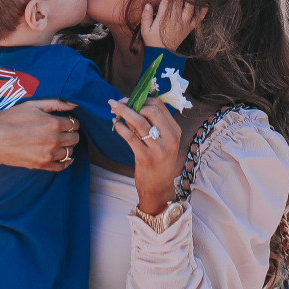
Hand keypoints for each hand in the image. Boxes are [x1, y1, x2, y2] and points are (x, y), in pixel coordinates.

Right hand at [0, 100, 78, 171]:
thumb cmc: (11, 119)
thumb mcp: (33, 105)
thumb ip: (56, 104)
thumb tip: (74, 106)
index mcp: (53, 124)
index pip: (74, 124)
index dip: (71, 121)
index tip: (66, 121)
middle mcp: (54, 140)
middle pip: (74, 138)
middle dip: (71, 133)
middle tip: (63, 131)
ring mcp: (48, 155)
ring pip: (69, 152)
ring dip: (68, 146)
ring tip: (59, 142)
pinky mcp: (41, 165)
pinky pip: (62, 166)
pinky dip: (66, 162)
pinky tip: (64, 157)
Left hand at [109, 97, 182, 214]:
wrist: (159, 188)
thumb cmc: (159, 163)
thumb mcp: (164, 142)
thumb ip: (153, 125)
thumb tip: (132, 105)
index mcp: (175, 131)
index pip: (159, 106)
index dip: (142, 100)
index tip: (129, 100)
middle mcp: (170, 139)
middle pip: (150, 111)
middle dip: (131, 104)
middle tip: (118, 104)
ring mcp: (158, 149)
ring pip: (139, 122)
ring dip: (123, 112)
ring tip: (113, 109)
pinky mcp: (146, 158)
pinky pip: (131, 137)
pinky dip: (121, 128)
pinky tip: (116, 125)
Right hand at [140, 0, 203, 52]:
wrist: (163, 55)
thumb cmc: (152, 41)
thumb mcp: (145, 30)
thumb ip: (146, 17)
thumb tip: (148, 4)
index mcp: (164, 19)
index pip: (167, 1)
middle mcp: (176, 20)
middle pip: (178, 1)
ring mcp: (184, 24)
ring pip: (189, 7)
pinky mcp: (189, 29)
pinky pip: (198, 20)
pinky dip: (202, 12)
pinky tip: (205, 4)